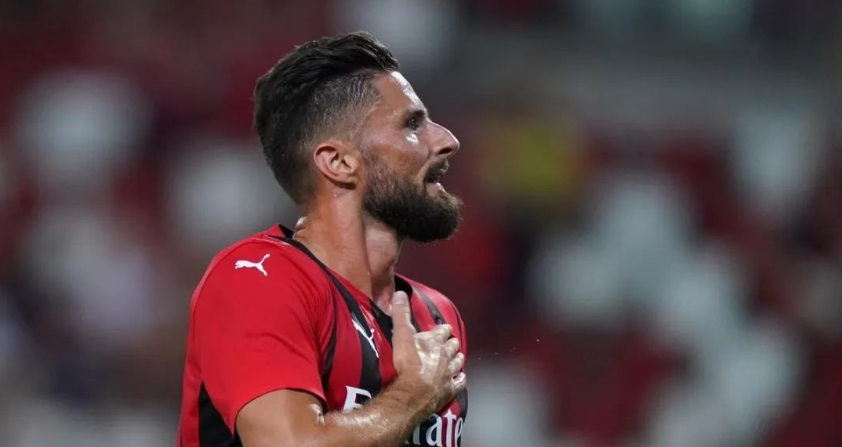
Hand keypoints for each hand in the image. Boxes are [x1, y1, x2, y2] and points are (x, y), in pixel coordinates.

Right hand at [391, 291, 465, 414]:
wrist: (414, 392)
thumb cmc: (407, 362)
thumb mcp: (401, 334)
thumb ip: (401, 314)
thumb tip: (400, 293)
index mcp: (435, 341)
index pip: (442, 331)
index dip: (443, 329)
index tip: (444, 328)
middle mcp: (446, 355)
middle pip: (452, 346)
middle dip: (452, 343)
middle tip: (451, 342)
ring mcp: (449, 373)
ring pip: (458, 363)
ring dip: (458, 359)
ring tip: (458, 357)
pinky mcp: (450, 390)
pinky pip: (459, 382)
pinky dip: (460, 379)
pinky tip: (460, 378)